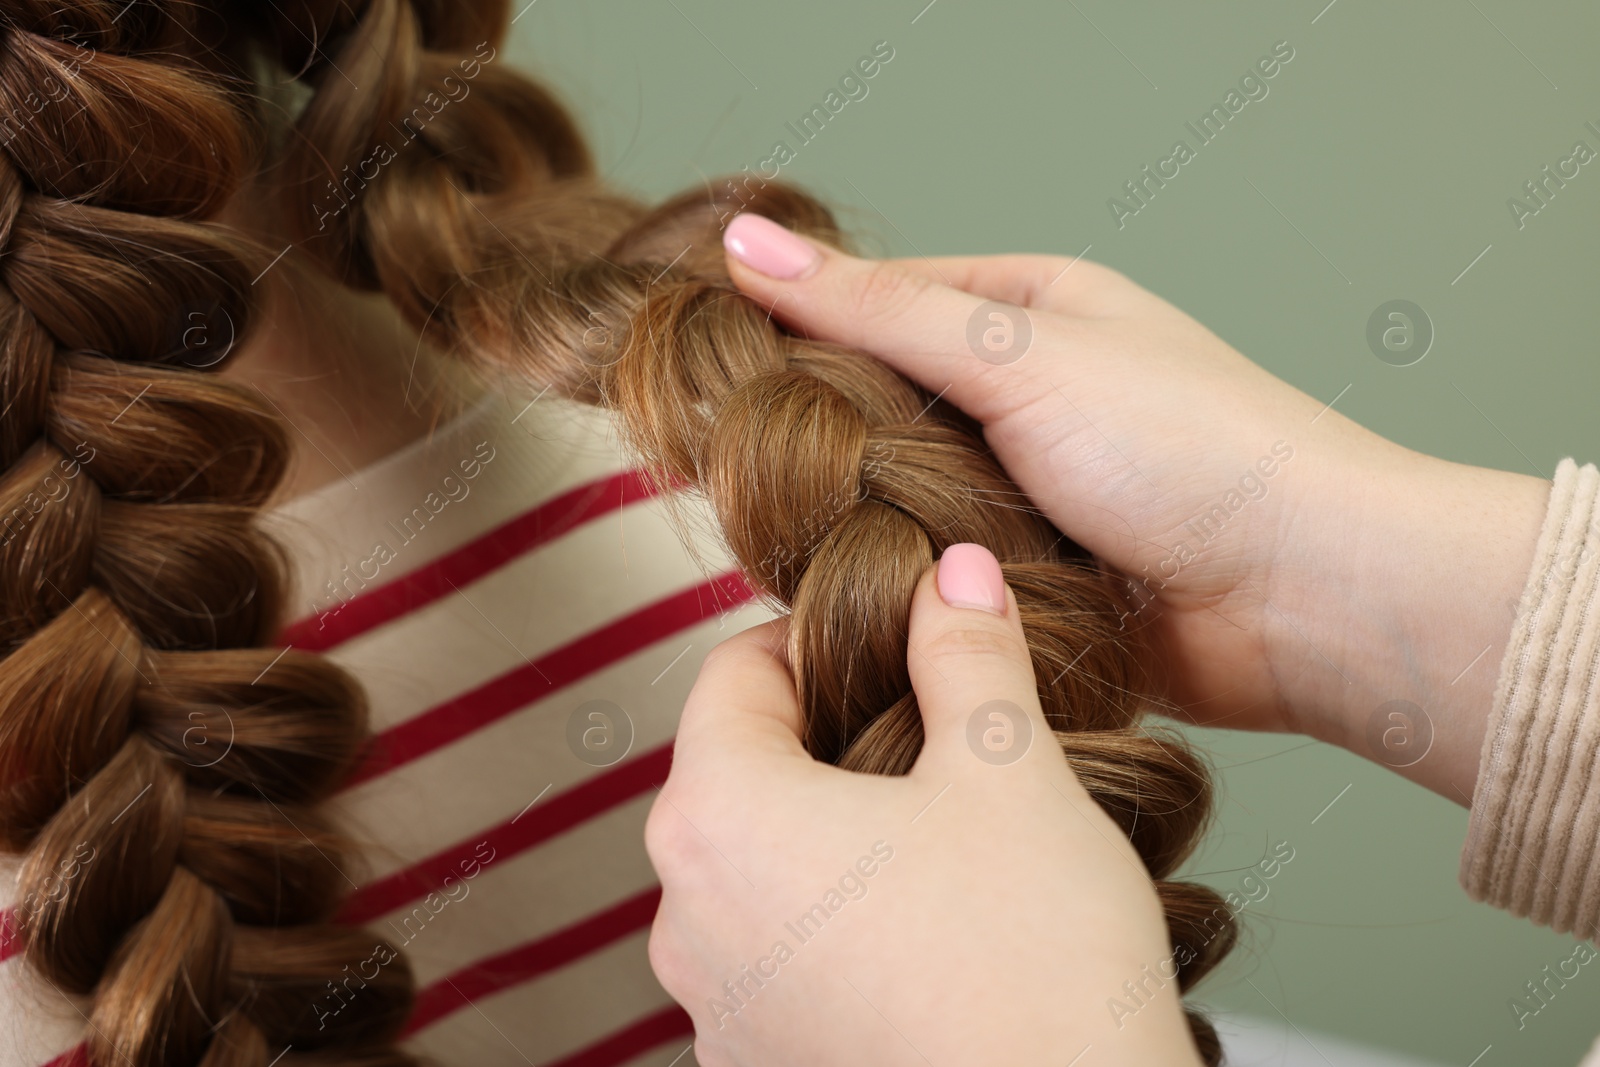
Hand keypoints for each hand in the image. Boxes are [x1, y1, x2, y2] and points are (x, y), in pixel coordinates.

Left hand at [646, 544, 1201, 1065]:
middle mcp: (687, 917)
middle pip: (738, 772)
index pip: (734, 673)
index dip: (815, 639)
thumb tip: (953, 575)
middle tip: (929, 737)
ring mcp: (717, 1008)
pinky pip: (777, 959)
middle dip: (827, 739)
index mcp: (719, 817)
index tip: (885, 642)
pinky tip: (928, 937)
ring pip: (758, 870)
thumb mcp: (1008, 772)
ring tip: (940, 844)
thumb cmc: (1033, 968)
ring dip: (830, 837)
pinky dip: (833, 926)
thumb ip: (966, 652)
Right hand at [721, 213, 1549, 801]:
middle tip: (737, 467)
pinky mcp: (1028, 579)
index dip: (793, 325)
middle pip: (880, 405)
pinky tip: (863, 591)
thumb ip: (875, 311)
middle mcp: (1026, 395)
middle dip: (824, 438)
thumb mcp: (1018, 354)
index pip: (879, 300)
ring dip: (865, 518)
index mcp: (1031, 310)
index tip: (710, 365)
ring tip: (809, 536)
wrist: (1302, 598)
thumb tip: (749, 248)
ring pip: (898, 496)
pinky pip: (934, 571)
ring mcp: (1026, 490)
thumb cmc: (1194, 450)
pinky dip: (905, 580)